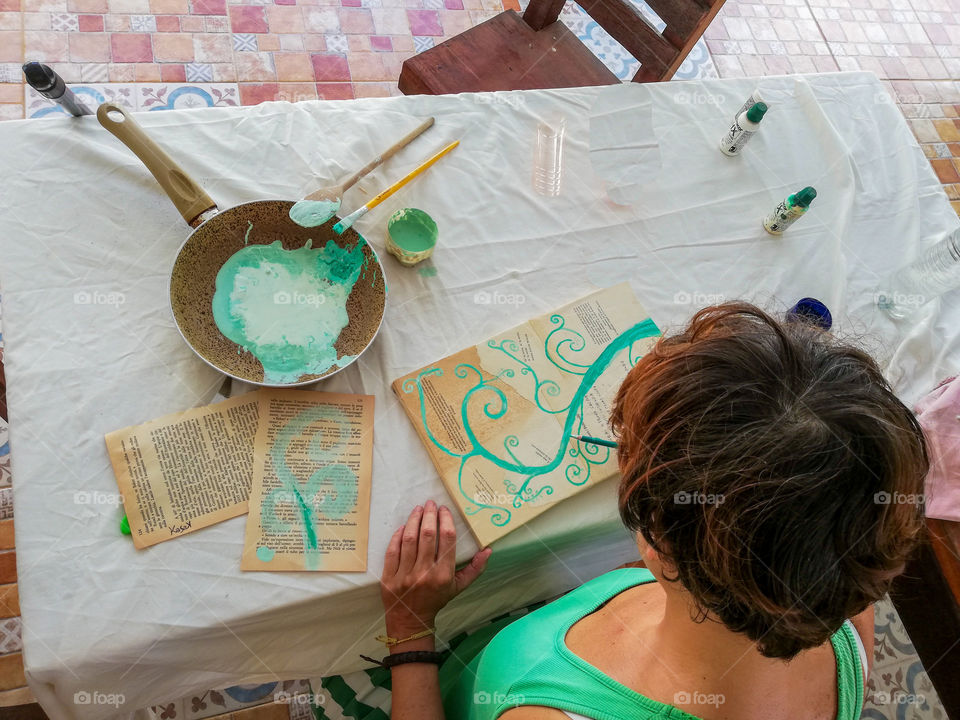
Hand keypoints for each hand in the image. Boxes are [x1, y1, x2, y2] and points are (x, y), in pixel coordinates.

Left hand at [380, 501, 491, 638]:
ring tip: (418, 509)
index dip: (445, 520)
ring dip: (414, 520)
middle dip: (429, 515)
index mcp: (444, 575)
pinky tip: (404, 526)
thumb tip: (488, 550)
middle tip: (430, 504)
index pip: (447, 539)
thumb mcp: (459, 587)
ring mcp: (405, 575)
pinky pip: (392, 550)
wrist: (410, 619)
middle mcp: (425, 573)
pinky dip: (398, 535)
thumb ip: (474, 569)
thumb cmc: (436, 600)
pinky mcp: (389, 577)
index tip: (444, 510)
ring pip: (409, 539)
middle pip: (427, 535)